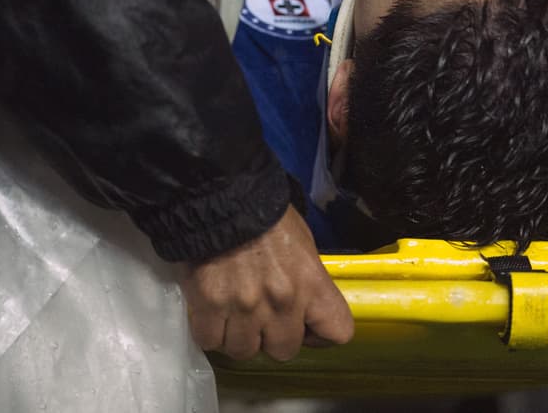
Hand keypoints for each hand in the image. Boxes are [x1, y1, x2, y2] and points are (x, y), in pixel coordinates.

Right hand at [179, 205, 353, 361]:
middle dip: (273, 338)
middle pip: (285, 351)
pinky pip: (211, 342)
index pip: (338, 332)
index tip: (306, 326)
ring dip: (239, 337)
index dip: (322, 335)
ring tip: (234, 314)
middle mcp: (283, 302)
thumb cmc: (266, 216)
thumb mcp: (303, 244)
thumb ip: (308, 281)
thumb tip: (303, 306)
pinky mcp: (209, 307)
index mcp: (312, 283)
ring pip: (244, 351)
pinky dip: (211, 332)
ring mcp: (245, 308)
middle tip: (262, 317)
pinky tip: (212, 313)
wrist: (222, 197)